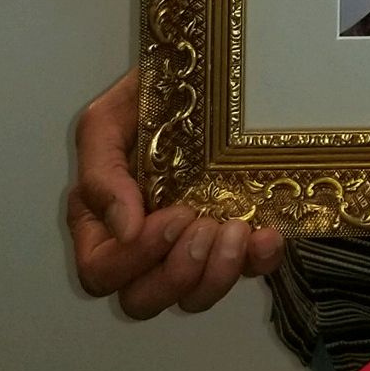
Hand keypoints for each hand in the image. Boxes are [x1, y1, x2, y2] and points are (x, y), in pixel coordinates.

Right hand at [67, 67, 282, 317]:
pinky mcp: (238, 239)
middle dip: (177, 274)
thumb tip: (124, 229)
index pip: (101, 273)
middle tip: (205, 225)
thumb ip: (101, 173)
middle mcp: (144, 246)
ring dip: (217, 273)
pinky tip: (268, 235)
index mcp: (103, 223)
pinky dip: (260, 262)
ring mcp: (192, 245)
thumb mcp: (107, 121)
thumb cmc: (149, 96)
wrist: (209, 70)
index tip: (175, 215)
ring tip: (236, 228)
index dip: (134, 259)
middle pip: (143, 300)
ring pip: (194, 297)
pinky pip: (249, 272)